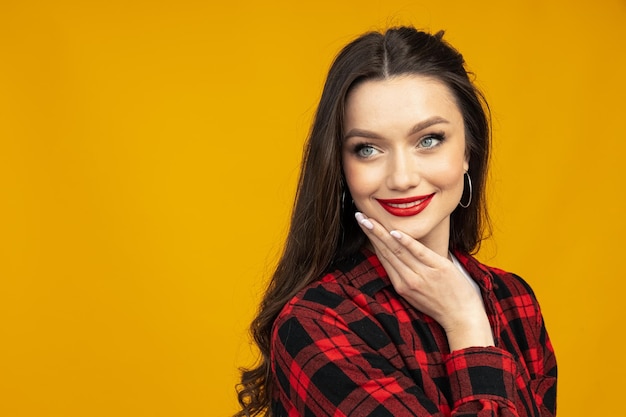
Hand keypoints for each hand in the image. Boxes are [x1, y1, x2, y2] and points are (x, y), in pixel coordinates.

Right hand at [355, 212, 493, 350]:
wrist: (462, 318)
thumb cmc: (441, 306)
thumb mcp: (416, 296)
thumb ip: (405, 278)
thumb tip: (397, 260)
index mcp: (401, 286)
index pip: (383, 257)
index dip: (372, 240)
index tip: (363, 225)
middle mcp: (408, 280)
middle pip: (386, 251)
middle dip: (371, 232)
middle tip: (359, 216)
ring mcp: (423, 273)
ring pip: (397, 250)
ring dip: (382, 233)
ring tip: (370, 219)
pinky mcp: (439, 268)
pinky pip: (419, 252)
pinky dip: (407, 242)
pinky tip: (395, 232)